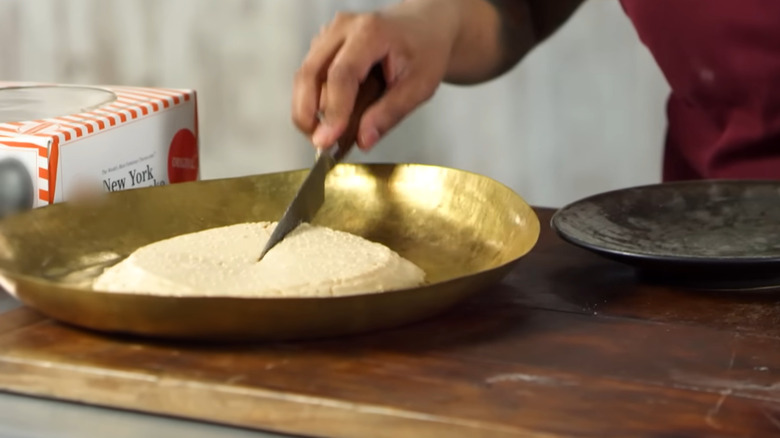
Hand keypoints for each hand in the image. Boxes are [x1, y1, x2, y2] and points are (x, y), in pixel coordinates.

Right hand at [292, 1, 459, 150]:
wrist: (423, 28)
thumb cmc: (425, 51)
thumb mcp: (420, 86)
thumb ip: (390, 113)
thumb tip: (363, 140)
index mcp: (371, 33)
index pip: (341, 75)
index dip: (333, 111)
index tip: (326, 140)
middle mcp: (344, 28)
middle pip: (310, 73)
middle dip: (308, 114)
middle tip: (320, 143)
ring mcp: (330, 34)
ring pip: (305, 77)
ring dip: (309, 109)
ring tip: (330, 134)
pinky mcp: (323, 44)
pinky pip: (309, 75)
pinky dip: (313, 100)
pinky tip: (331, 117)